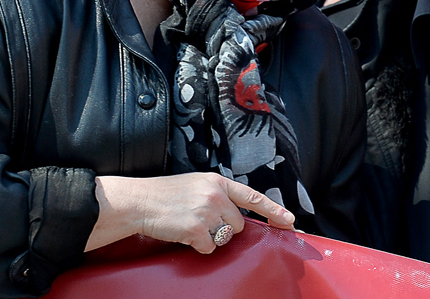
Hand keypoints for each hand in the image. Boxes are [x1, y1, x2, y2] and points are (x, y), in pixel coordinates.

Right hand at [88, 172, 295, 253]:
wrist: (139, 201)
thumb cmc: (165, 195)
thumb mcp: (196, 185)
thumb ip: (218, 195)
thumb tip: (236, 214)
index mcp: (217, 181)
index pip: (252, 196)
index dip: (273, 209)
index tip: (290, 220)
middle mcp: (216, 195)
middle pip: (238, 223)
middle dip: (224, 228)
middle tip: (201, 221)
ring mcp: (207, 212)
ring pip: (225, 237)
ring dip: (210, 237)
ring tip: (189, 225)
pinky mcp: (197, 229)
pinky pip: (209, 247)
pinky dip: (198, 246)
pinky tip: (183, 234)